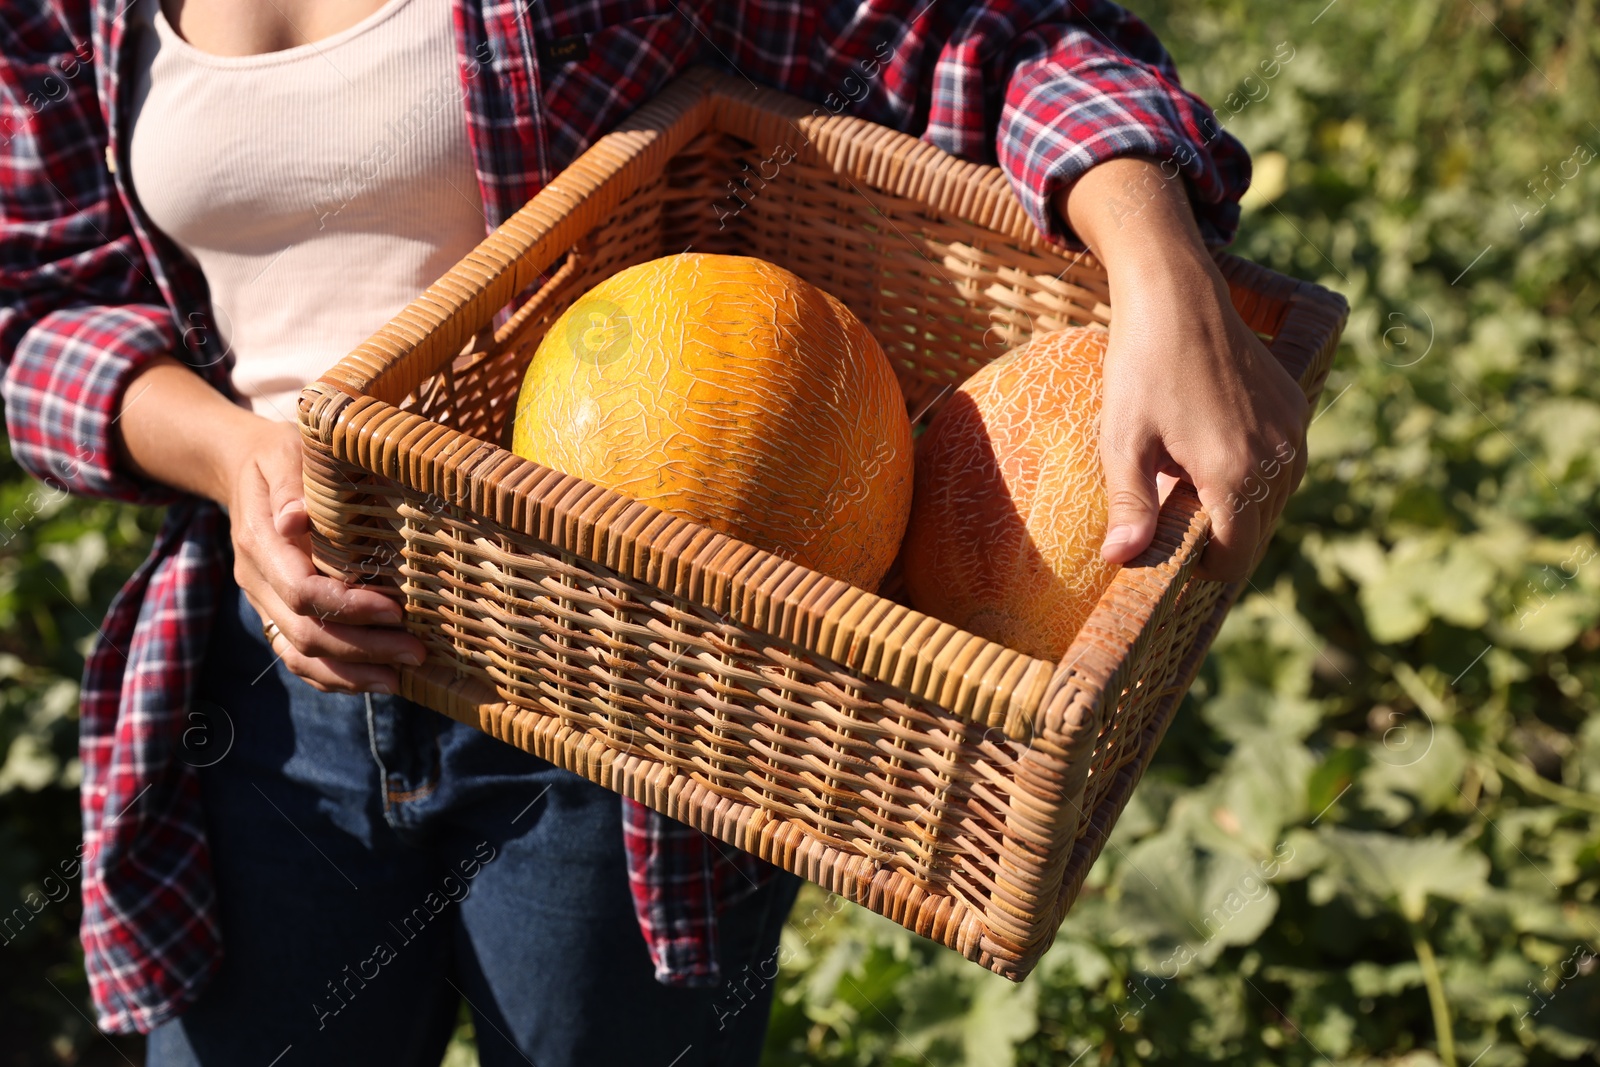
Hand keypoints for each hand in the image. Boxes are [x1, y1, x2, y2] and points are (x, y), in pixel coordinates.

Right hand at [225, 419, 426, 692]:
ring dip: (350, 673)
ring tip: (400, 679)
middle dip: (363, 648)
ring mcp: (263, 601)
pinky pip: (296, 657)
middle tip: (416, 652)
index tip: (395, 610)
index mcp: (260, 542)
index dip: (349, 607)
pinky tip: (373, 680)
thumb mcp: (286, 453)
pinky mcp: (275, 613)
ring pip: (298, 654)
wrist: (243, 469)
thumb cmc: (280, 456)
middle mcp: (257, 579)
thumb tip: (296, 517)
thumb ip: (290, 485)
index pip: (302, 590)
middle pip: (305, 632)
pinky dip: (333, 676)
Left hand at [1096, 260, 1307, 579]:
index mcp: (1236, 474)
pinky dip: (1251, 472)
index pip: (1235, 559)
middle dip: (1214, 534)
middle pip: (1256, 534)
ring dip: (1234, 504)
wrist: (1177, 296)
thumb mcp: (1122, 441)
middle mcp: (1278, 458)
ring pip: (1272, 502)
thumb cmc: (1141, 368)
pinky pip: (1281, 466)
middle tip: (1167, 504)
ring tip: (1185, 471)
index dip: (1199, 566)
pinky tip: (1208, 445)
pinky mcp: (1295, 408)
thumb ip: (1130, 506)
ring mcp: (1292, 432)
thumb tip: (1122, 560)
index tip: (1165, 546)